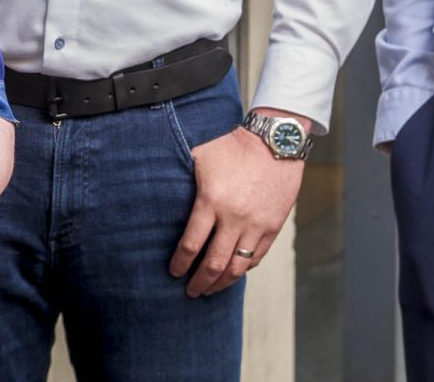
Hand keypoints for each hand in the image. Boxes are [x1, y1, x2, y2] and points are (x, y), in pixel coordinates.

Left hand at [169, 113, 307, 296]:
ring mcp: (256, 225)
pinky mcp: (273, 227)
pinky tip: (232, 273)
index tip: (173, 272)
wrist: (274, 142)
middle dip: (199, 282)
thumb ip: (181, 177)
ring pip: (237, 267)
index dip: (180, 263)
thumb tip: (158, 189)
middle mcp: (234, 218)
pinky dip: (243, 270)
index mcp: (211, 201)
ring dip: (221, 283)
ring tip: (210, 290)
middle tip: (190, 292)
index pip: (191, 244)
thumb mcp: (200, 156)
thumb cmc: (232, 146)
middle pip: (213, 263)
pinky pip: (256, 258)